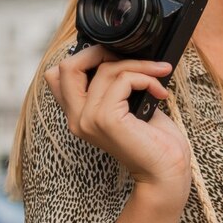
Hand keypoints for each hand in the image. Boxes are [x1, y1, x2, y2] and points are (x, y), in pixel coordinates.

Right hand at [44, 46, 190, 195]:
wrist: (166, 171)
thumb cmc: (154, 142)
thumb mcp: (128, 106)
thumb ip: (115, 87)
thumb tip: (119, 54)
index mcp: (78, 115)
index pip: (57, 75)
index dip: (84, 57)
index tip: (115, 58)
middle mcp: (76, 118)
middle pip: (68, 66)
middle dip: (101, 51)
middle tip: (132, 59)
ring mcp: (88, 119)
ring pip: (106, 69)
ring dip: (139, 66)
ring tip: (158, 76)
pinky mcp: (106, 119)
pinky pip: (123, 80)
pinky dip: (145, 78)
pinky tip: (159, 92)